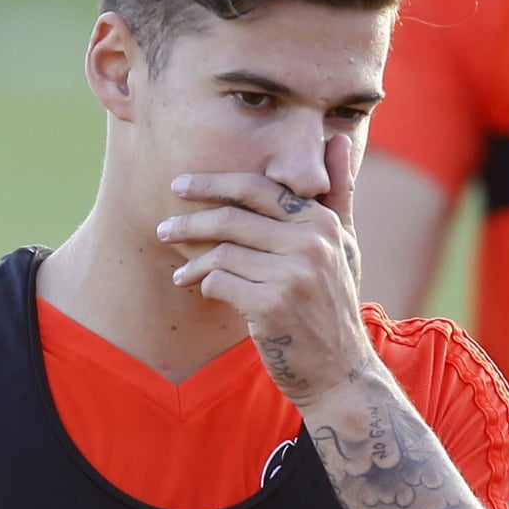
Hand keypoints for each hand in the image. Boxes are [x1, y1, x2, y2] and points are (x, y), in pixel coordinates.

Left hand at [155, 135, 370, 406]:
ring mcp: (293, 275)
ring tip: (179, 271)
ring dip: (193, 262)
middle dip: (190, 220)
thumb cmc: (334, 303)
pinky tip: (201, 291)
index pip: (257, 188)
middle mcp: (312, 243)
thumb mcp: (345, 245)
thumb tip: (336, 137)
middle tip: (164, 228)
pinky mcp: (272, 307)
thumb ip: (338, 192)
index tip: (181, 186)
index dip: (214, 184)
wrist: (340, 371)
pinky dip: (204, 285)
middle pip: (232, 218)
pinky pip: (219, 283)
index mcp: (323, 222)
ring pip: (221, 253)